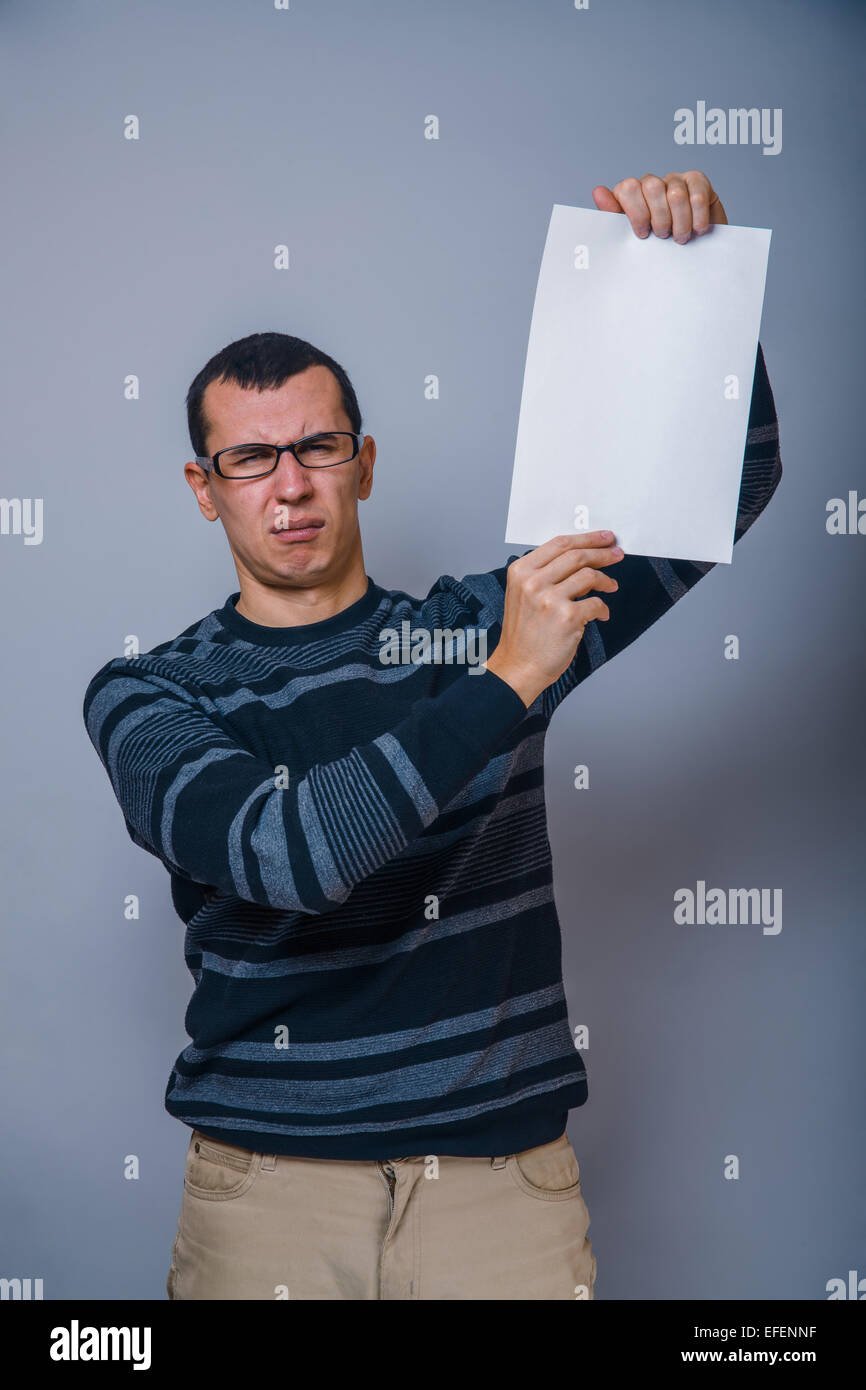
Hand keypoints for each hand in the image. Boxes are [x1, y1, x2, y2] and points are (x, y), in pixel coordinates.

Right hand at [484, 532, 623, 707]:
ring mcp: (550, 599)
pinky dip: (603, 608)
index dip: (587, 538)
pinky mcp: (567, 617)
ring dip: (606, 580)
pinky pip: (596, 603)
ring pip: (589, 576)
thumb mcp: (523, 594)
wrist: (519, 666)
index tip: (605, 538)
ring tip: (612, 586)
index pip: (559, 544)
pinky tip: (602, 614)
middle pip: (577, 556)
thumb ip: (545, 573)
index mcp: (521, 571)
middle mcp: (533, 582)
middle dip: (602, 553)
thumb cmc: (524, 633)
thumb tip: (582, 557)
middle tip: (617, 553)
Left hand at [591, 171, 727, 242]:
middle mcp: (651, 183)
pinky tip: (697, 228)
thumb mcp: (633, 238)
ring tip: (680, 237)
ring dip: (680, 222)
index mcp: (632, 195)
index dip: (636, 213)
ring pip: (675, 194)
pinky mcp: (697, 181)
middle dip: (659, 218)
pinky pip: (697, 194)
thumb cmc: (659, 247)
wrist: (692, 254)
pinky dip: (697, 217)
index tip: (643, 234)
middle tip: (663, 236)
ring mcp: (675, 179)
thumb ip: (615, 216)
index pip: (627, 188)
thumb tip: (598, 192)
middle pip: (652, 187)